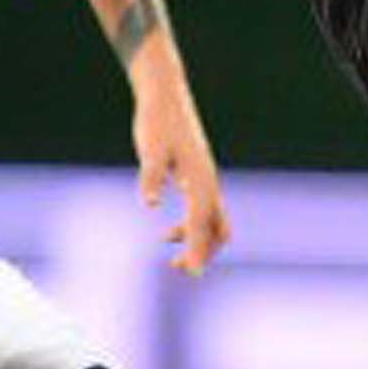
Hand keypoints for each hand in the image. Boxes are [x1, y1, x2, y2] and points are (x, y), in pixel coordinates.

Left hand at [134, 77, 230, 272]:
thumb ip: (151, 176)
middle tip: (180, 270)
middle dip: (203, 251)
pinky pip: (202, 212)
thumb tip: (150, 203)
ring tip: (170, 257)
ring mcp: (205, 180)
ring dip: (197, 243)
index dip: (196, 249)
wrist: (165, 96)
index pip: (200, 223)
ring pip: (212, 223)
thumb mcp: (151, 149)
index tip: (191, 273)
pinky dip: (190, 228)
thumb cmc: (157, 121)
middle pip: (217, 229)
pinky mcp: (197, 177)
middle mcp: (208, 182)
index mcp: (201, 179)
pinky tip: (166, 234)